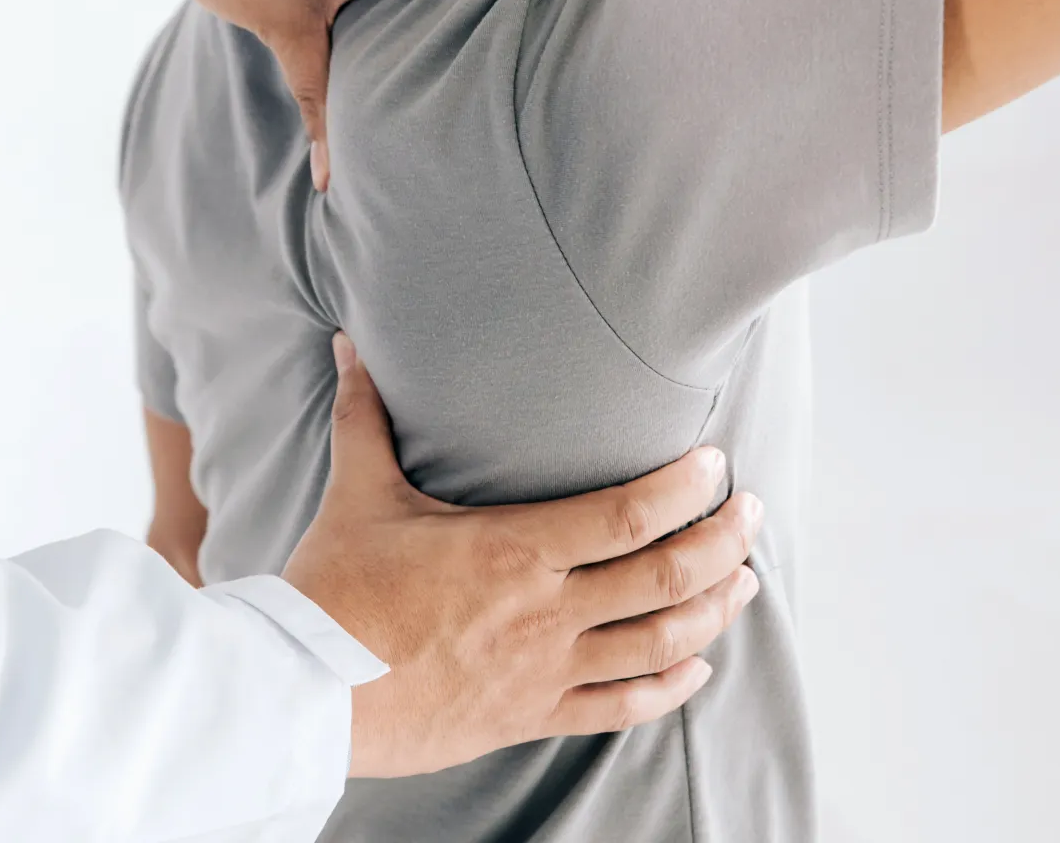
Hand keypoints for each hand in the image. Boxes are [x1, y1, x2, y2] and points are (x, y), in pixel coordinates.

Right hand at [281, 335, 762, 779]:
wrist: (306, 691)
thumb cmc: (335, 590)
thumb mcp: (357, 493)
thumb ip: (365, 416)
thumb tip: (348, 346)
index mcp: (514, 550)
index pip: (630, 514)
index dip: (687, 488)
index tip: (716, 465)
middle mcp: (545, 612)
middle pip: (667, 578)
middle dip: (725, 543)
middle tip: (753, 515)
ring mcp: (544, 670)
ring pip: (660, 645)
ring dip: (713, 611)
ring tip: (744, 583)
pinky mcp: (530, 715)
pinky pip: (621, 707)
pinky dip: (669, 687)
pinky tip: (695, 667)